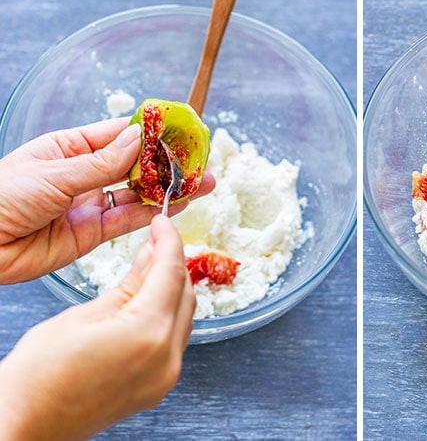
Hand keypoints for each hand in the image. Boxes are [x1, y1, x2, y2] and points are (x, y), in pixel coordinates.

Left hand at [0, 118, 214, 283]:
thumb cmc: (0, 198)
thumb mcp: (53, 174)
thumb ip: (101, 163)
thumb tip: (138, 140)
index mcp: (69, 148)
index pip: (119, 135)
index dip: (151, 132)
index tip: (180, 129)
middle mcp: (83, 174)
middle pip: (135, 164)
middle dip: (168, 162)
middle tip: (200, 159)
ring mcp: (89, 204)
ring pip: (138, 192)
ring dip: (169, 188)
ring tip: (203, 182)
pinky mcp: (92, 233)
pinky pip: (129, 219)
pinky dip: (154, 212)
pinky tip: (178, 204)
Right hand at [0, 215, 194, 439]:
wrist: (25, 423)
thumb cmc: (39, 375)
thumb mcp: (84, 314)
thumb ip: (129, 283)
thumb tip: (151, 256)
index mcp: (148, 333)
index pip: (171, 272)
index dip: (169, 241)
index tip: (163, 223)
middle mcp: (166, 358)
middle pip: (185, 294)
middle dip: (172, 264)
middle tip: (155, 242)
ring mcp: (165, 376)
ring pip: (185, 316)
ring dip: (173, 289)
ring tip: (150, 267)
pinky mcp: (158, 386)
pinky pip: (175, 340)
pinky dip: (167, 315)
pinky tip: (149, 301)